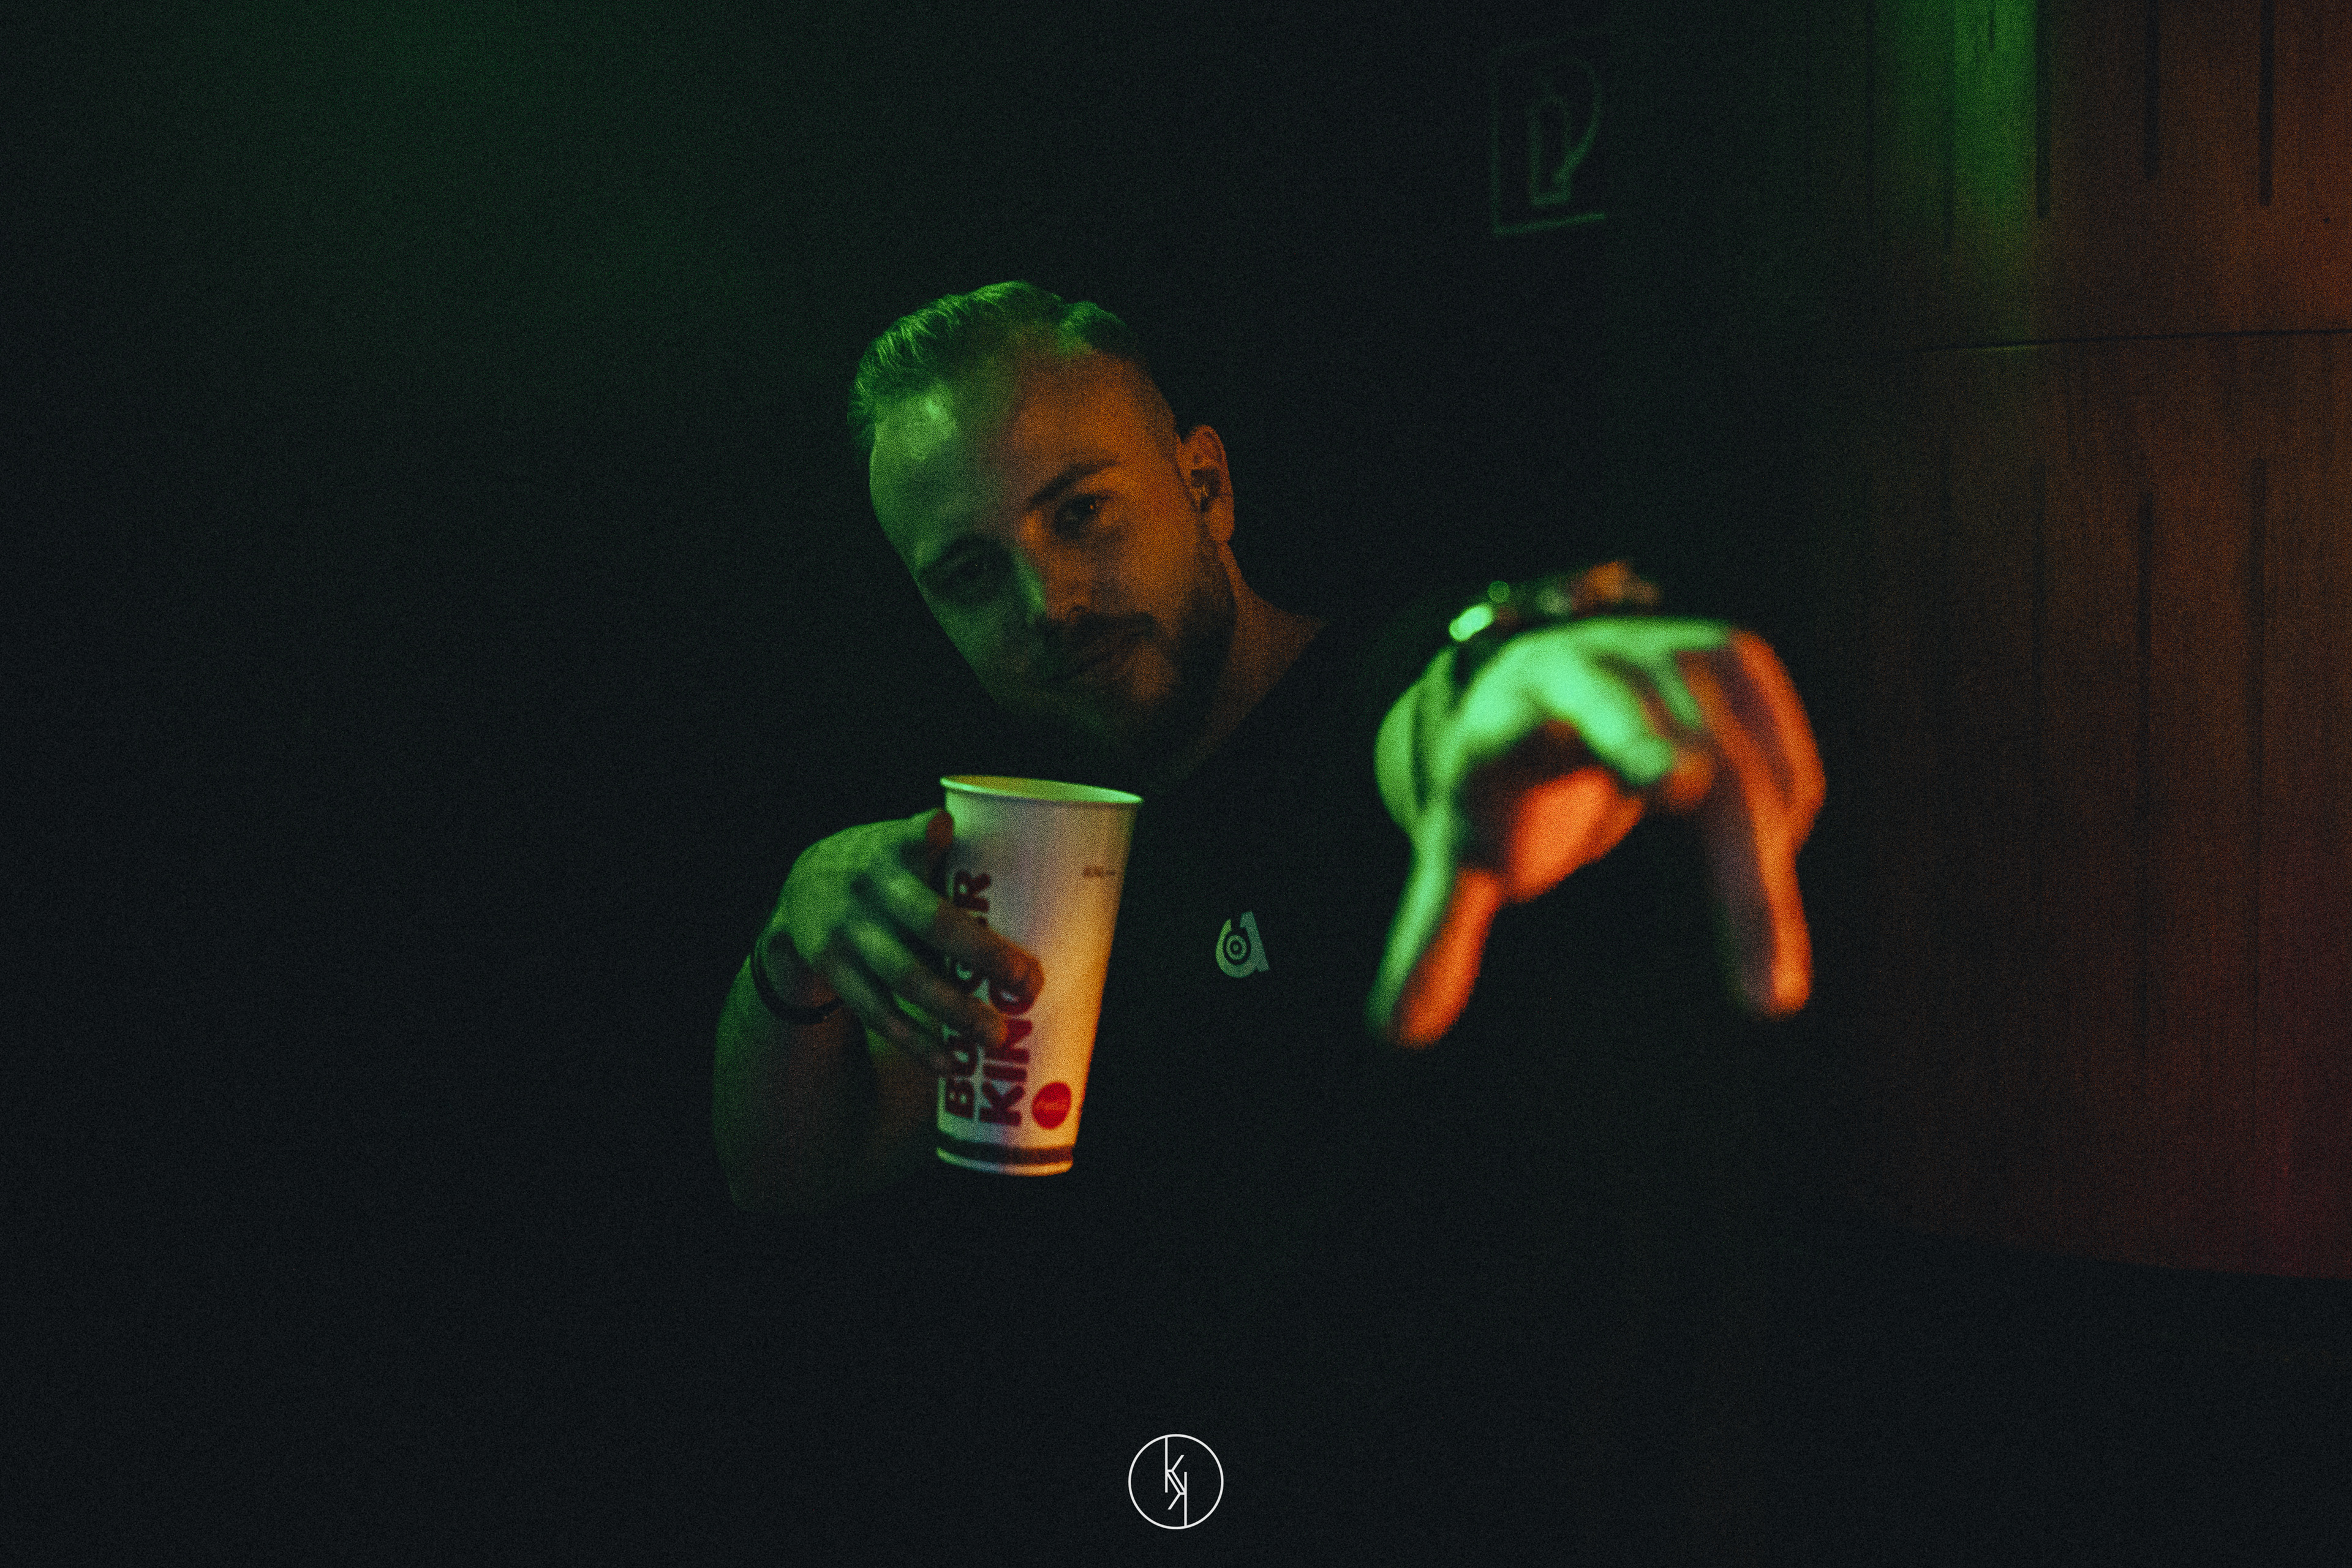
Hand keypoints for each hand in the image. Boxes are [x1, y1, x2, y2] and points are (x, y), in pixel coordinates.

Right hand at [767, 807, 1044, 1072]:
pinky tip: (951, 1063)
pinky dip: (916, 1043)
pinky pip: (877, 1013)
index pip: (911, 836)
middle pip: (928, 923)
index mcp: (892, 848)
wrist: (802, 888)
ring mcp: (845, 931)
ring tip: (996, 1036)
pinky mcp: (833, 970)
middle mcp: (866, 887)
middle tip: (1028, 984)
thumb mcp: (903, 845)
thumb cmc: (885, 869)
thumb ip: (952, 860)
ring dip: (954, 1011)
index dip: (927, 834)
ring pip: (904, 978)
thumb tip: (1044, 898)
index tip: (942, 828)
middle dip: (982, 956)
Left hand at [1366, 617, 1823, 1046]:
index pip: (1578, 709)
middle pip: (1693, 764)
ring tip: (1764, 980)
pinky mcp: (1737, 657)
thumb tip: (1394, 1034)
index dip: (1625, 738)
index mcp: (1525, 701)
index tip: (1672, 785)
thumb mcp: (1459, 854)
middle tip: (1767, 1000)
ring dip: (1768, 876)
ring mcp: (1678, 650)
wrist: (1546, 693)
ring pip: (1754, 769)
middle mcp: (1607, 660)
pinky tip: (1755, 860)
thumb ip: (1433, 937)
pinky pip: (1786, 760)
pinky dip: (1784, 821)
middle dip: (1739, 882)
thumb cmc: (1500, 783)